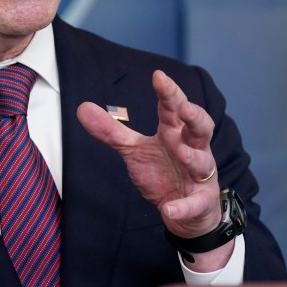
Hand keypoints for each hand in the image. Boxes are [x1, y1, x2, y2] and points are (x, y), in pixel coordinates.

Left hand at [77, 70, 222, 239]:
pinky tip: (169, 209)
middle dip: (195, 117)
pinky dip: (183, 207)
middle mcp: (191, 149)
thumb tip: (82, 108)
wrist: (185, 211)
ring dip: (193, 156)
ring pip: (203, 162)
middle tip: (184, 108)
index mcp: (174, 133)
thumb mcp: (134, 150)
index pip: (173, 109)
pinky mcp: (200, 201)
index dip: (168, 92)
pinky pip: (195, 203)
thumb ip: (112, 131)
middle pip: (201, 128)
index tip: (158, 76)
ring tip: (181, 152)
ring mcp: (199, 175)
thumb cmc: (163, 172)